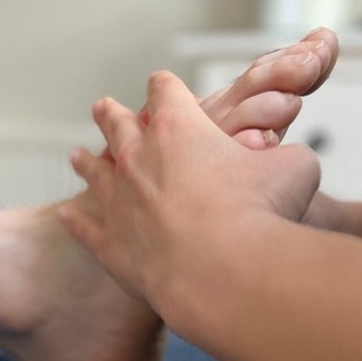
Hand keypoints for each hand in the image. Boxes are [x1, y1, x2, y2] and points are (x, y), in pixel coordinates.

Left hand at [58, 71, 320, 336]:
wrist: (225, 274)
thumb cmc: (262, 216)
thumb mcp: (294, 168)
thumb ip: (284, 156)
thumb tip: (288, 160)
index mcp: (179, 127)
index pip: (165, 90)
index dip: (166, 86)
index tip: (164, 86)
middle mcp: (137, 157)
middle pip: (116, 123)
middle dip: (112, 113)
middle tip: (104, 107)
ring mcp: (117, 201)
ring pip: (93, 172)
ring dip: (87, 162)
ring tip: (76, 155)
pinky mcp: (109, 244)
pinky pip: (83, 226)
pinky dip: (75, 218)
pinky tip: (67, 213)